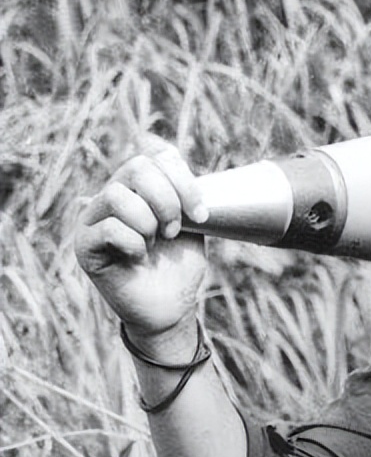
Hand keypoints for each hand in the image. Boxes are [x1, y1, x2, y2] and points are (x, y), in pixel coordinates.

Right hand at [75, 136, 209, 355]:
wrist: (172, 307)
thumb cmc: (180, 264)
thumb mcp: (192, 221)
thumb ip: (183, 189)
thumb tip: (166, 149)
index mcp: (140, 185)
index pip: (156, 153)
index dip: (182, 177)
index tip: (202, 213)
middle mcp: (113, 194)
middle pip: (137, 166)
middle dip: (168, 199)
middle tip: (176, 230)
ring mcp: (93, 218)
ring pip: (119, 195)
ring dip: (149, 223)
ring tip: (155, 244)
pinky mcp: (83, 245)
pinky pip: (110, 229)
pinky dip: (135, 244)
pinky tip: (138, 259)